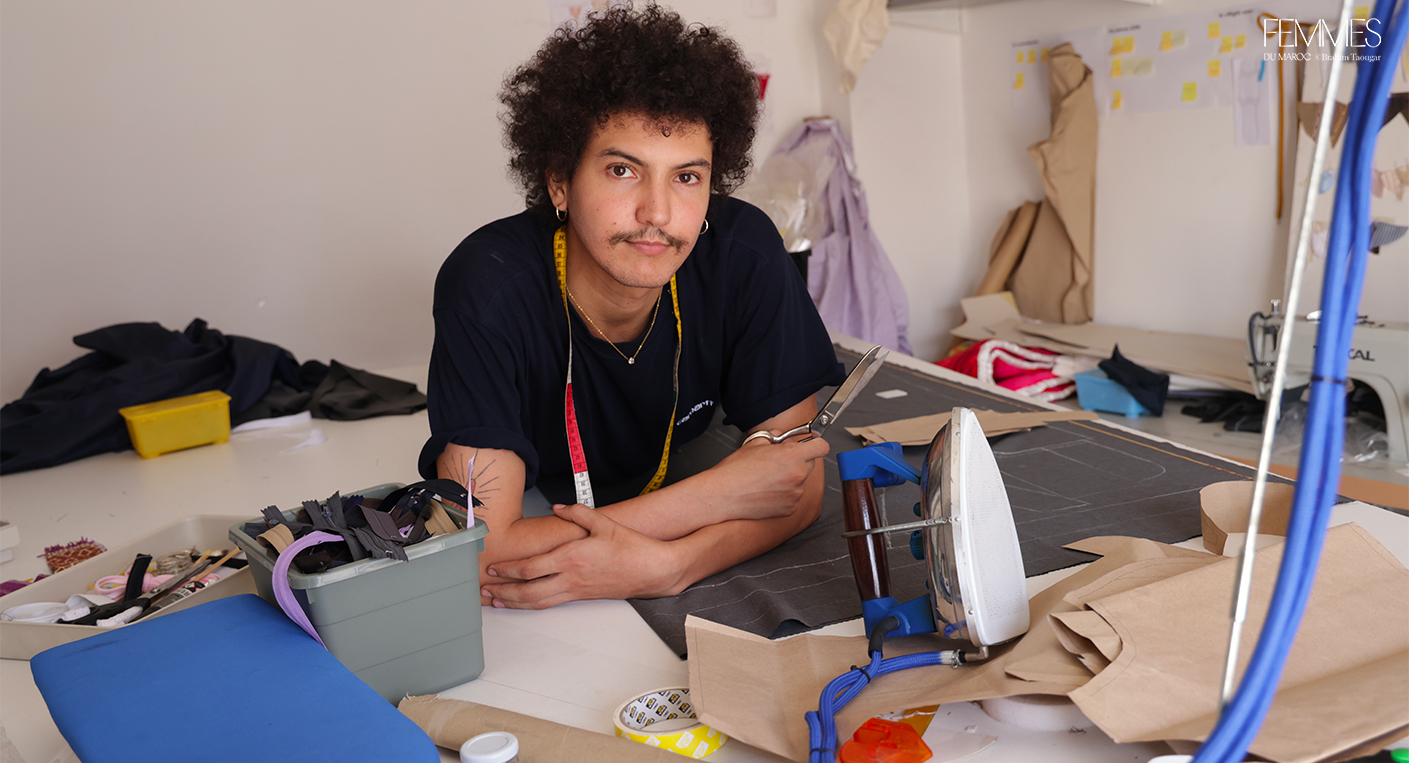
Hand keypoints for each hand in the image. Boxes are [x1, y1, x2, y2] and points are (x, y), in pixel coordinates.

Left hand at [480, 503, 681, 608]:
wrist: (654, 570)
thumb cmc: (632, 548)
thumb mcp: (604, 522)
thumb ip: (578, 513)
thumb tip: (558, 506)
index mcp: (572, 558)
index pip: (532, 568)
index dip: (509, 570)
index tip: (494, 568)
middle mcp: (571, 577)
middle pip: (528, 591)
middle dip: (503, 592)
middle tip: (484, 590)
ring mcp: (576, 590)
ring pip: (538, 602)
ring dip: (514, 603)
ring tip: (496, 602)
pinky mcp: (582, 596)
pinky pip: (551, 603)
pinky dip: (532, 605)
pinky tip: (523, 603)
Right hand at [699, 433, 828, 522]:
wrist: (723, 495)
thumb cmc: (736, 469)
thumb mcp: (755, 443)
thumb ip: (775, 437)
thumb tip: (782, 438)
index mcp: (793, 456)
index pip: (822, 447)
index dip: (816, 443)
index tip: (812, 444)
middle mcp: (799, 475)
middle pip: (810, 464)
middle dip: (798, 461)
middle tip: (778, 461)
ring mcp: (796, 494)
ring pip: (800, 481)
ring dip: (790, 478)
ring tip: (767, 479)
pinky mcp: (790, 508)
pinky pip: (793, 497)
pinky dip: (784, 494)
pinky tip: (767, 491)